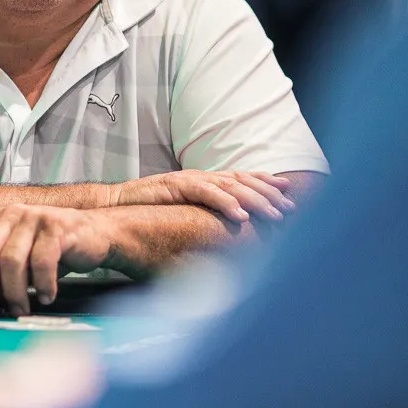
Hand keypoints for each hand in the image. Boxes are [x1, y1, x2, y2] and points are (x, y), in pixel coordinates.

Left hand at [0, 205, 109, 316]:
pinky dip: (42, 285)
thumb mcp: (22, 255)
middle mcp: (12, 214)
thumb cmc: (55, 250)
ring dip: (14, 292)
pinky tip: (47, 296)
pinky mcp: (57, 227)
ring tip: (22, 309)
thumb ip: (1, 269)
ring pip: (11, 260)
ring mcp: (34, 218)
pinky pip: (42, 262)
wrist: (96, 235)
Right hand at [110, 170, 294, 222]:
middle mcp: (200, 175)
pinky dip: (226, 204)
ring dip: (256, 201)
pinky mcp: (177, 186)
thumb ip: (202, 215)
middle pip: (242, 181)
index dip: (265, 182)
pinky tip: (241, 216)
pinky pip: (207, 194)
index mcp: (203, 180)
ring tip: (275, 215)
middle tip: (291, 207)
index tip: (289, 190)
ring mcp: (189, 179)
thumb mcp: (182, 211)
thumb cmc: (147, 210)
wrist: (116, 205)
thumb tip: (225, 232)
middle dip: (270, 194)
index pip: (240, 177)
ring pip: (231, 186)